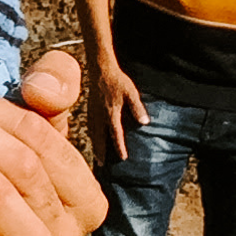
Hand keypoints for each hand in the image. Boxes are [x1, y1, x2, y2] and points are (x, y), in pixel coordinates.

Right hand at [86, 56, 148, 171]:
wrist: (100, 69)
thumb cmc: (118, 81)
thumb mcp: (131, 92)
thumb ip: (137, 108)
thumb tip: (145, 122)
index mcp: (111, 113)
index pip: (115, 134)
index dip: (120, 147)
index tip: (123, 158)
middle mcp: (100, 115)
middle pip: (99, 138)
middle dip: (101, 152)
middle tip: (102, 166)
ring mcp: (93, 112)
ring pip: (92, 134)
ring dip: (95, 146)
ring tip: (97, 158)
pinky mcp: (89, 109)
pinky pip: (89, 127)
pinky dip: (91, 137)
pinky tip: (93, 140)